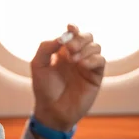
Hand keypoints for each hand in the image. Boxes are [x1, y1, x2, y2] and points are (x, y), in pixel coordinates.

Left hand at [30, 24, 104, 138]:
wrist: (52, 110)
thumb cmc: (43, 88)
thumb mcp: (38, 65)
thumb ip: (45, 48)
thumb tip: (61, 37)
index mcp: (63, 51)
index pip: (72, 33)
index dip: (73, 28)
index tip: (70, 28)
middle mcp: (77, 55)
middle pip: (87, 36)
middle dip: (80, 39)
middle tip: (70, 49)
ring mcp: (87, 65)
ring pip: (96, 46)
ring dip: (85, 49)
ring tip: (73, 61)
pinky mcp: (95, 76)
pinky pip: (100, 61)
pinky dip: (92, 59)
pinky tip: (82, 65)